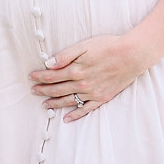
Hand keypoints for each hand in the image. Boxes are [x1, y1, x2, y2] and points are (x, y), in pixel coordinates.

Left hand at [28, 34, 152, 121]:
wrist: (132, 56)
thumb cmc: (108, 46)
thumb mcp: (84, 46)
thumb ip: (65, 56)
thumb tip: (48, 64)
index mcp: (76, 70)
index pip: (52, 76)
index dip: (40, 76)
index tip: (31, 77)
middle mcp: (82, 84)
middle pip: (58, 89)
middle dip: (43, 90)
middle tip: (33, 91)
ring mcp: (92, 93)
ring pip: (69, 100)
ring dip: (55, 103)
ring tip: (45, 105)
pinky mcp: (102, 98)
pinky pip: (85, 110)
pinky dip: (75, 115)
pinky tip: (66, 118)